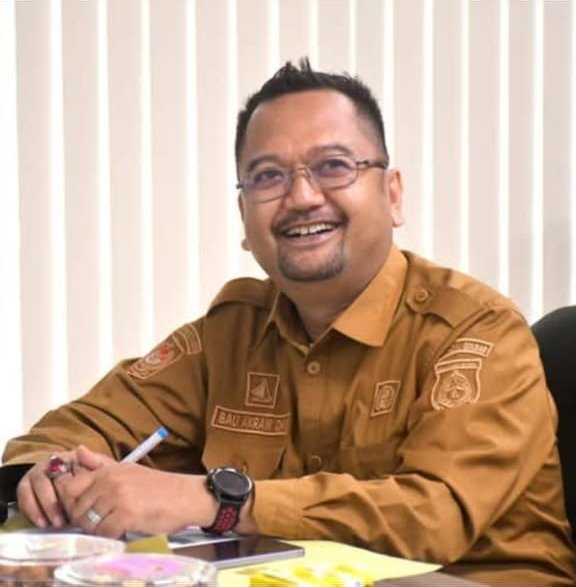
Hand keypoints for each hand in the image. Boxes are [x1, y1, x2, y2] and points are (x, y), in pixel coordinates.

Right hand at [16, 446, 101, 528]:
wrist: (92, 488)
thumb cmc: (96, 478)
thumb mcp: (101, 469)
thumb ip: (94, 461)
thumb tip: (80, 449)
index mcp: (65, 458)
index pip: (56, 467)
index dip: (61, 487)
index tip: (70, 504)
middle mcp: (47, 465)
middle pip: (40, 481)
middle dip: (49, 504)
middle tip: (60, 522)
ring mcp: (35, 478)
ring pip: (27, 491)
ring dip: (36, 510)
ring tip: (48, 525)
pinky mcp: (28, 491)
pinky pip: (23, 501)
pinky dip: (30, 513)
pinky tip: (42, 524)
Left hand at [53, 446, 216, 538]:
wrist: (185, 496)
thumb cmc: (158, 486)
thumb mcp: (128, 470)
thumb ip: (100, 464)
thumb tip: (77, 450)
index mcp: (108, 470)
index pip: (71, 487)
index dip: (73, 502)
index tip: (85, 509)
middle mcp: (110, 481)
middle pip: (78, 508)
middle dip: (85, 520)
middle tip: (102, 521)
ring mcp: (117, 497)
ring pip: (89, 523)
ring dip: (99, 529)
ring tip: (114, 525)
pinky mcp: (126, 514)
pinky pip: (105, 532)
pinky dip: (112, 535)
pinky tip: (123, 529)